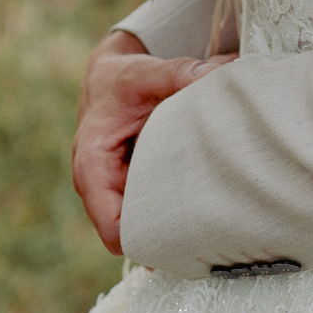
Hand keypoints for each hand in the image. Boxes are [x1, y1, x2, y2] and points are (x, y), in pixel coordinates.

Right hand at [72, 31, 233, 254]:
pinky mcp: (135, 186)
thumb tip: (219, 76)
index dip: (145, 239)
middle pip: (132, 234)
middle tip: (211, 235)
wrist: (112, 75)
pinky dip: (178, 207)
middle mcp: (101, 187)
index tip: (185, 234)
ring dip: (175, 224)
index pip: (112, 227)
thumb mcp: (146, 73)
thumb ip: (179, 74)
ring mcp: (118, 190)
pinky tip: (209, 203)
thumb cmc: (123, 78)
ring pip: (146, 225)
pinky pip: (155, 208)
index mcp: (92, 166)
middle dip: (167, 237)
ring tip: (215, 224)